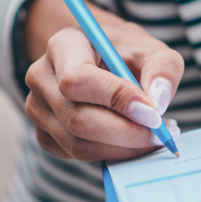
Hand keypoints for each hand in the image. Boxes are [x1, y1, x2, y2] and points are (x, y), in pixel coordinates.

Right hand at [24, 0, 182, 160]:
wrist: (105, 61)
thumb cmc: (129, 54)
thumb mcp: (153, 50)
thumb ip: (162, 70)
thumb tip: (157, 103)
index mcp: (64, 45)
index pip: (78, 79)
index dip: (116, 100)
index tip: (153, 114)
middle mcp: (42, 77)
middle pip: (78, 119)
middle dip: (127, 133)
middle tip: (161, 134)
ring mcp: (38, 109)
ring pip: (79, 144)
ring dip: (123, 148)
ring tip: (153, 138)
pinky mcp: (45, 134)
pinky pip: (78, 155)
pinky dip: (112, 155)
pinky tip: (134, 143)